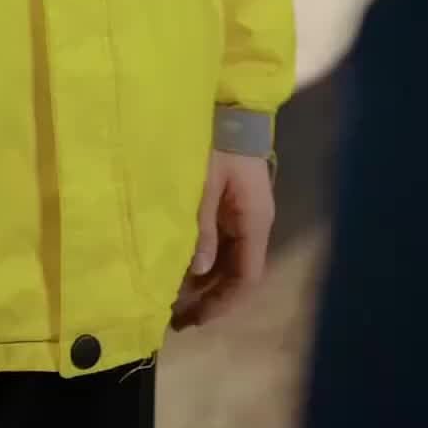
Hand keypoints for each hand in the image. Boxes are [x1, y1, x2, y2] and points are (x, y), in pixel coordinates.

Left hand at [171, 149, 274, 330]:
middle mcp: (254, 224)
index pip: (245, 277)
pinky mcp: (232, 205)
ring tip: (173, 300)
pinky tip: (181, 270)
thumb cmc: (217, 143)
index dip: (222, 302)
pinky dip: (204, 260)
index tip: (195, 319)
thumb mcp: (204, 184)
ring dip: (205, 281)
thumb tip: (198, 271)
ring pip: (228, 261)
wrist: (231, 107)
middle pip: (236, 273)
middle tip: (176, 318)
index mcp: (254, 222)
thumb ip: (202, 228)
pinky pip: (222, 243)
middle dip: (210, 297)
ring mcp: (244, 215)